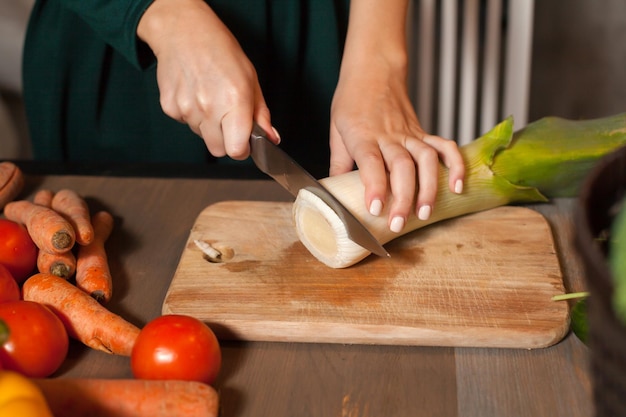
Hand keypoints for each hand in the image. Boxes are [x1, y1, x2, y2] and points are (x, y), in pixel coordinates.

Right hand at [137, 0, 278, 158]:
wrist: (183, 31)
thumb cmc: (220, 51)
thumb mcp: (250, 79)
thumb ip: (261, 114)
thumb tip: (272, 139)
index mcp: (234, 102)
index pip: (237, 151)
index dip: (242, 149)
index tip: (244, 141)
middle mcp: (209, 108)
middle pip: (218, 150)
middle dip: (226, 140)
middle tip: (228, 118)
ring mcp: (186, 109)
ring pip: (202, 136)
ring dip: (208, 125)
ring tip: (210, 97)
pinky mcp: (169, 108)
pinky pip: (185, 124)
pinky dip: (191, 115)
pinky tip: (195, 93)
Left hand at [330, 69, 464, 232]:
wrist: (374, 69)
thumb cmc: (352, 100)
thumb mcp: (337, 131)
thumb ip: (339, 163)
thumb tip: (335, 194)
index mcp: (363, 134)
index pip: (371, 162)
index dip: (374, 186)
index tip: (375, 209)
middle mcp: (388, 134)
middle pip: (402, 166)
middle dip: (403, 198)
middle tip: (399, 224)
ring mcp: (409, 132)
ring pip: (425, 159)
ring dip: (429, 188)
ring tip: (425, 213)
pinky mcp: (422, 131)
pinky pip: (444, 146)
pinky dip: (455, 165)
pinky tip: (457, 186)